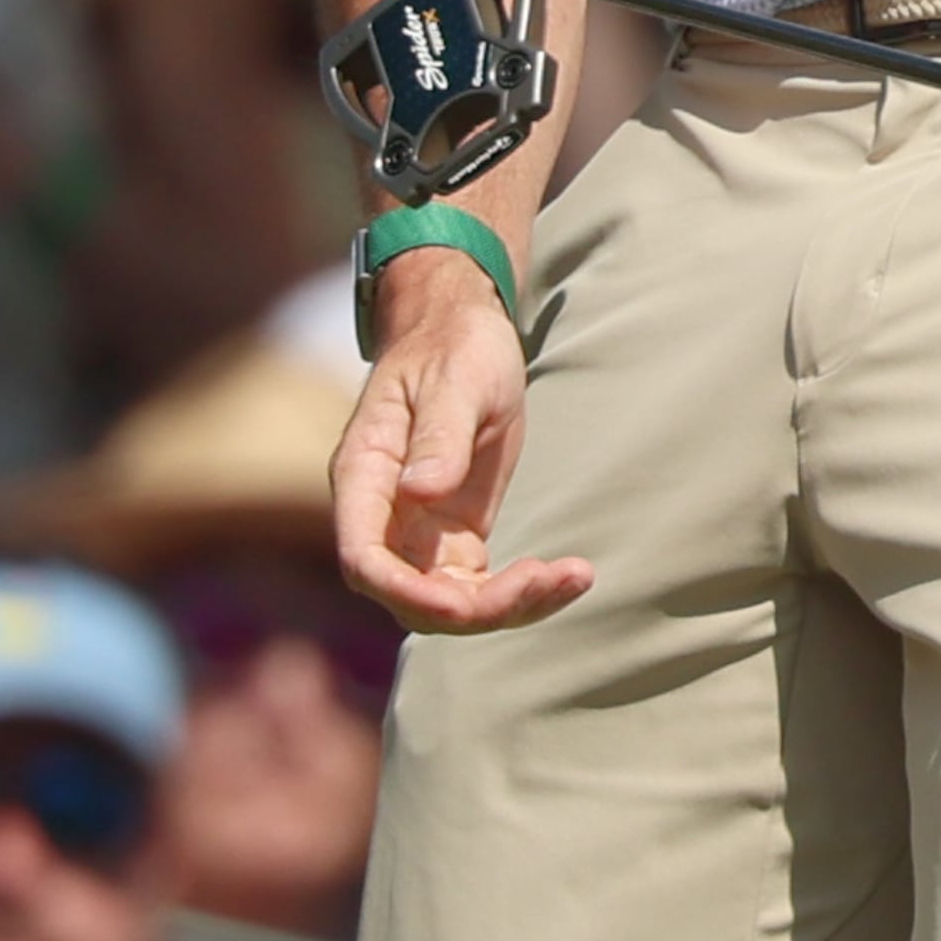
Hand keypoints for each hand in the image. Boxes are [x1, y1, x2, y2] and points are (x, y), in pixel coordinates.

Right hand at [328, 250, 592, 636]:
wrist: (465, 331)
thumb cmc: (454, 346)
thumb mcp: (456, 381)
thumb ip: (438, 436)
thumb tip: (419, 492)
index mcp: (364, 477)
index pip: (364, 560)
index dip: (406, 593)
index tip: (467, 604)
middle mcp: (384, 515)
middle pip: (411, 597)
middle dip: (476, 609)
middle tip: (550, 579)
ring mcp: (419, 531)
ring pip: (450, 603)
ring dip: (510, 607)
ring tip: (577, 576)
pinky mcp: (455, 535)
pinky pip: (481, 587)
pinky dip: (523, 591)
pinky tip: (573, 574)